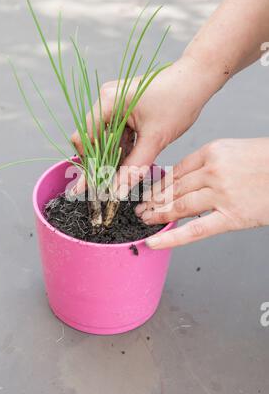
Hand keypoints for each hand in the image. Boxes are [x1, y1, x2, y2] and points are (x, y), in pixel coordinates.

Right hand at [71, 54, 217, 193]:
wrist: (196, 80)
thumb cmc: (178, 101)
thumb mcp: (155, 139)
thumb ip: (134, 166)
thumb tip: (119, 189)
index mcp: (108, 102)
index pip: (86, 137)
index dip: (90, 161)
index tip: (96, 183)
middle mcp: (107, 100)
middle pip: (94, 138)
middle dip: (103, 161)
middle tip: (110, 183)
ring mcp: (115, 103)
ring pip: (107, 137)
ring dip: (114, 156)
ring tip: (124, 173)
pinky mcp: (125, 107)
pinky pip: (117, 132)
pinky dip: (123, 147)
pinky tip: (132, 161)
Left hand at [136, 138, 268, 248]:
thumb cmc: (267, 162)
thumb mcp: (236, 152)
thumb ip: (210, 164)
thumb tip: (187, 180)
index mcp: (212, 152)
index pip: (176, 171)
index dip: (159, 184)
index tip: (148, 192)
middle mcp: (212, 171)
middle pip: (173, 188)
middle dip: (152, 200)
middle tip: (138, 208)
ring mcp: (221, 194)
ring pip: (178, 206)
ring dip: (156, 214)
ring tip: (142, 221)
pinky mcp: (231, 216)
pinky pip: (194, 229)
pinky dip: (171, 237)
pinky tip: (154, 241)